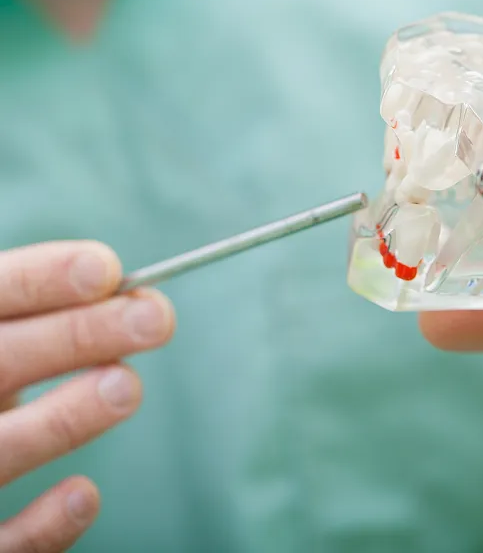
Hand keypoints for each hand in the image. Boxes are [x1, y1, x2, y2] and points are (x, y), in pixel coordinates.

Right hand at [0, 241, 174, 551]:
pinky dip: (37, 528)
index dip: (41, 279)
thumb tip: (127, 294)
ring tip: (128, 386)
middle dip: (75, 336)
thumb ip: (48, 314)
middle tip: (154, 318)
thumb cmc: (1, 367)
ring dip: (62, 418)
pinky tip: (85, 496)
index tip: (107, 269)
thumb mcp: (12, 334)